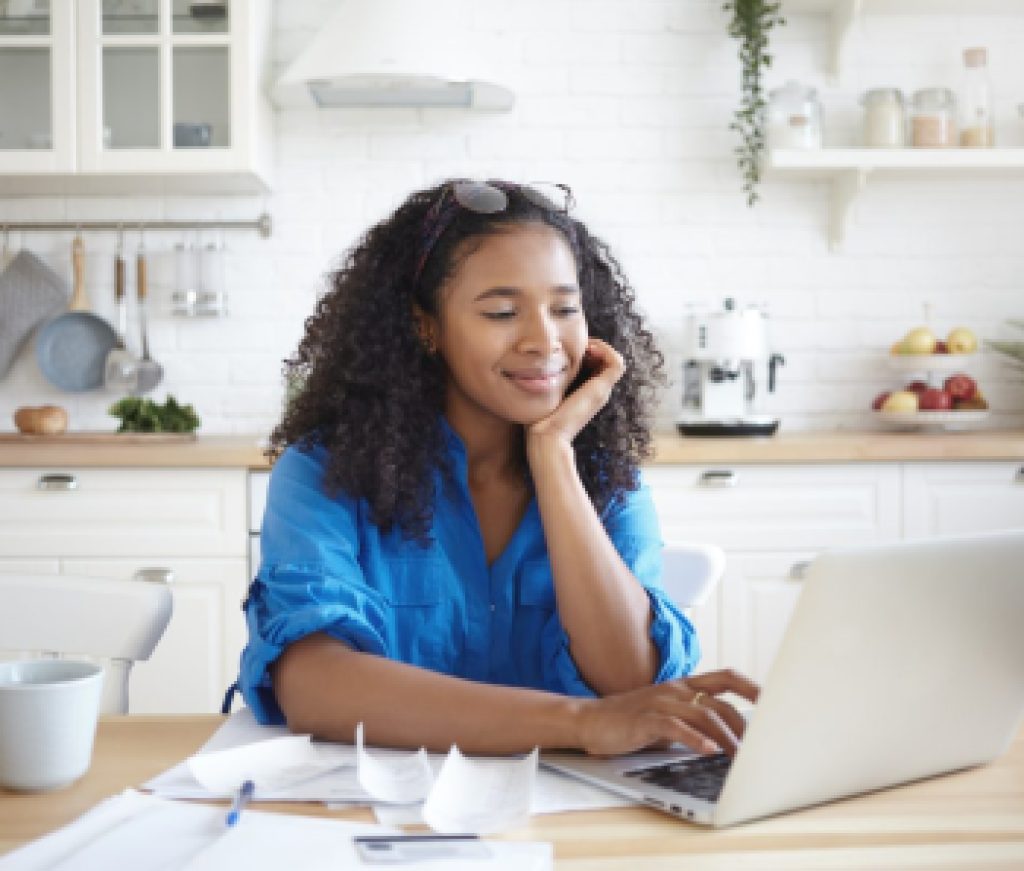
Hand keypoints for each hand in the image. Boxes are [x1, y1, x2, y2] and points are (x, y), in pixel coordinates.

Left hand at [527, 338, 624, 446]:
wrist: (547, 435)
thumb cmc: (540, 418)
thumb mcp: (546, 392)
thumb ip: (549, 379)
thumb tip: (536, 363)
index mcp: (586, 392)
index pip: (596, 364)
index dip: (587, 350)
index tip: (568, 346)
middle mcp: (598, 391)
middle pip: (606, 361)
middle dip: (593, 346)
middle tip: (575, 343)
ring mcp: (602, 390)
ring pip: (615, 360)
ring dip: (601, 347)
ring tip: (583, 345)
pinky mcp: (602, 389)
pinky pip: (617, 363)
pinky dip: (606, 351)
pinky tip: (587, 349)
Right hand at [572, 670, 760, 757]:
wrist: (590, 721)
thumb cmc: (631, 721)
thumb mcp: (668, 716)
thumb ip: (694, 721)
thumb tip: (728, 738)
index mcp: (683, 686)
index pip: (725, 678)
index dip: (752, 688)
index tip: (775, 703)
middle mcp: (675, 690)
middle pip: (721, 702)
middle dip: (745, 726)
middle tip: (759, 748)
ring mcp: (660, 703)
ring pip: (703, 715)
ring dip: (726, 738)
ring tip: (740, 758)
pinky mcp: (645, 719)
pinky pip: (675, 727)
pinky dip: (695, 739)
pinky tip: (708, 751)